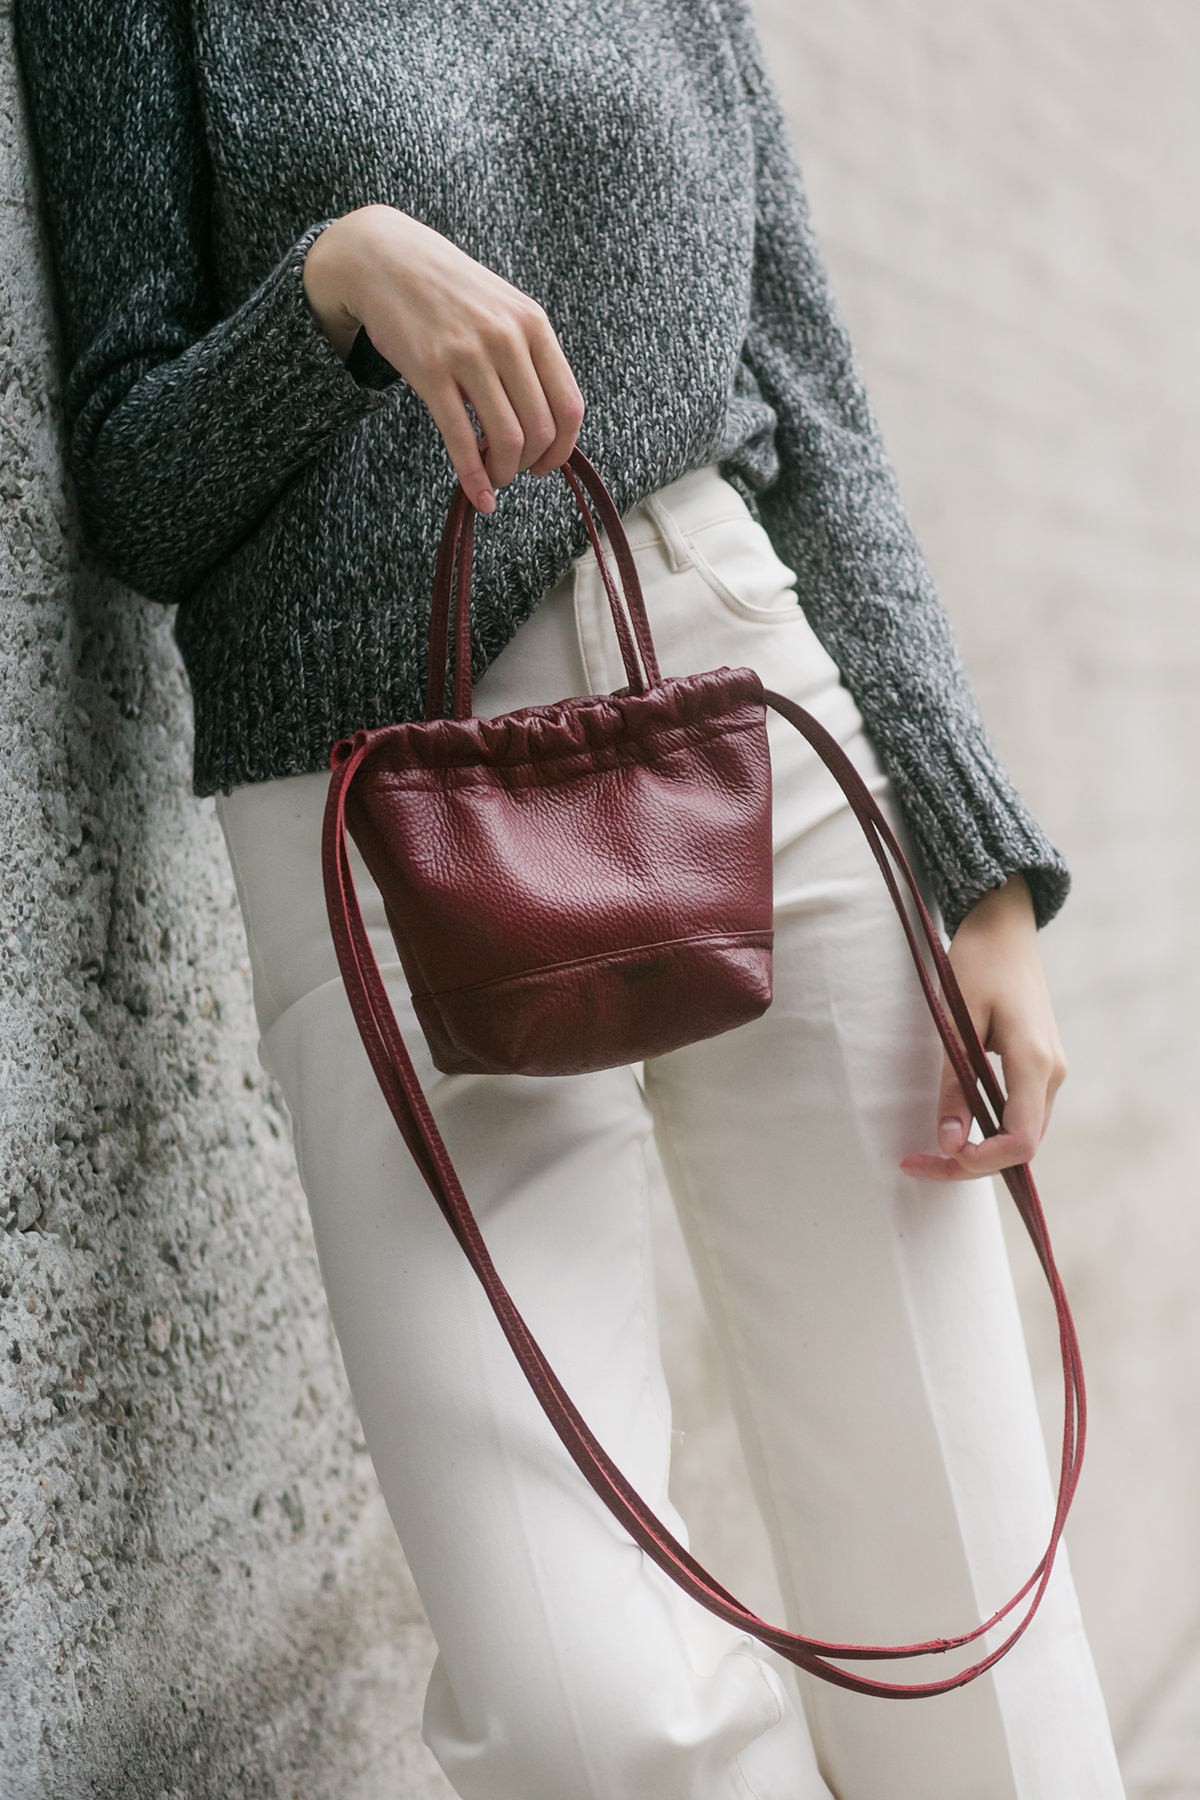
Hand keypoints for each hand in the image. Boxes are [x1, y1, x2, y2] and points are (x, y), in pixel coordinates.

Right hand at [303, 205, 584, 513]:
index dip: (562, 449)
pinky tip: (477, 496)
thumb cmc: (449, 291)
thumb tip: (548, 423)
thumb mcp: (503, 309)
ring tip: (493, 477)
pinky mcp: (430, 370)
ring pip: (507, 440)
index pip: (569, 406)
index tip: (545, 464)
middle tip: (514, 472)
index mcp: (533, 325)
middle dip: (530, 465)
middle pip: (541, 430)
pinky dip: (473, 478)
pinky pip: (462, 439)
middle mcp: (507, 339)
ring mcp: (469, 354)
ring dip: (503, 473)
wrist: (385, 259)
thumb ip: (529, 355)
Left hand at [899, 875, 1066, 1181]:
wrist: (1005, 926)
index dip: (979, 1161)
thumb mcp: (958, 1020)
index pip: (1019, 1141)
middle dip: (970, 1164)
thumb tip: (948, 1142)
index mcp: (1035, 1062)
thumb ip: (955, 1083)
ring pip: (1021, 1134)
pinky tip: (954, 1128)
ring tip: (928, 1152)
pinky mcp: (1039, 1066)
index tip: (935, 1156)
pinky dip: (988, 1131)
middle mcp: (1052, 1074)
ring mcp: (1050, 1071)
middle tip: (915, 1163)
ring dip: (979, 1151)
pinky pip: (1020, 1115)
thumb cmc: (979, 962)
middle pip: (1022, 1147)